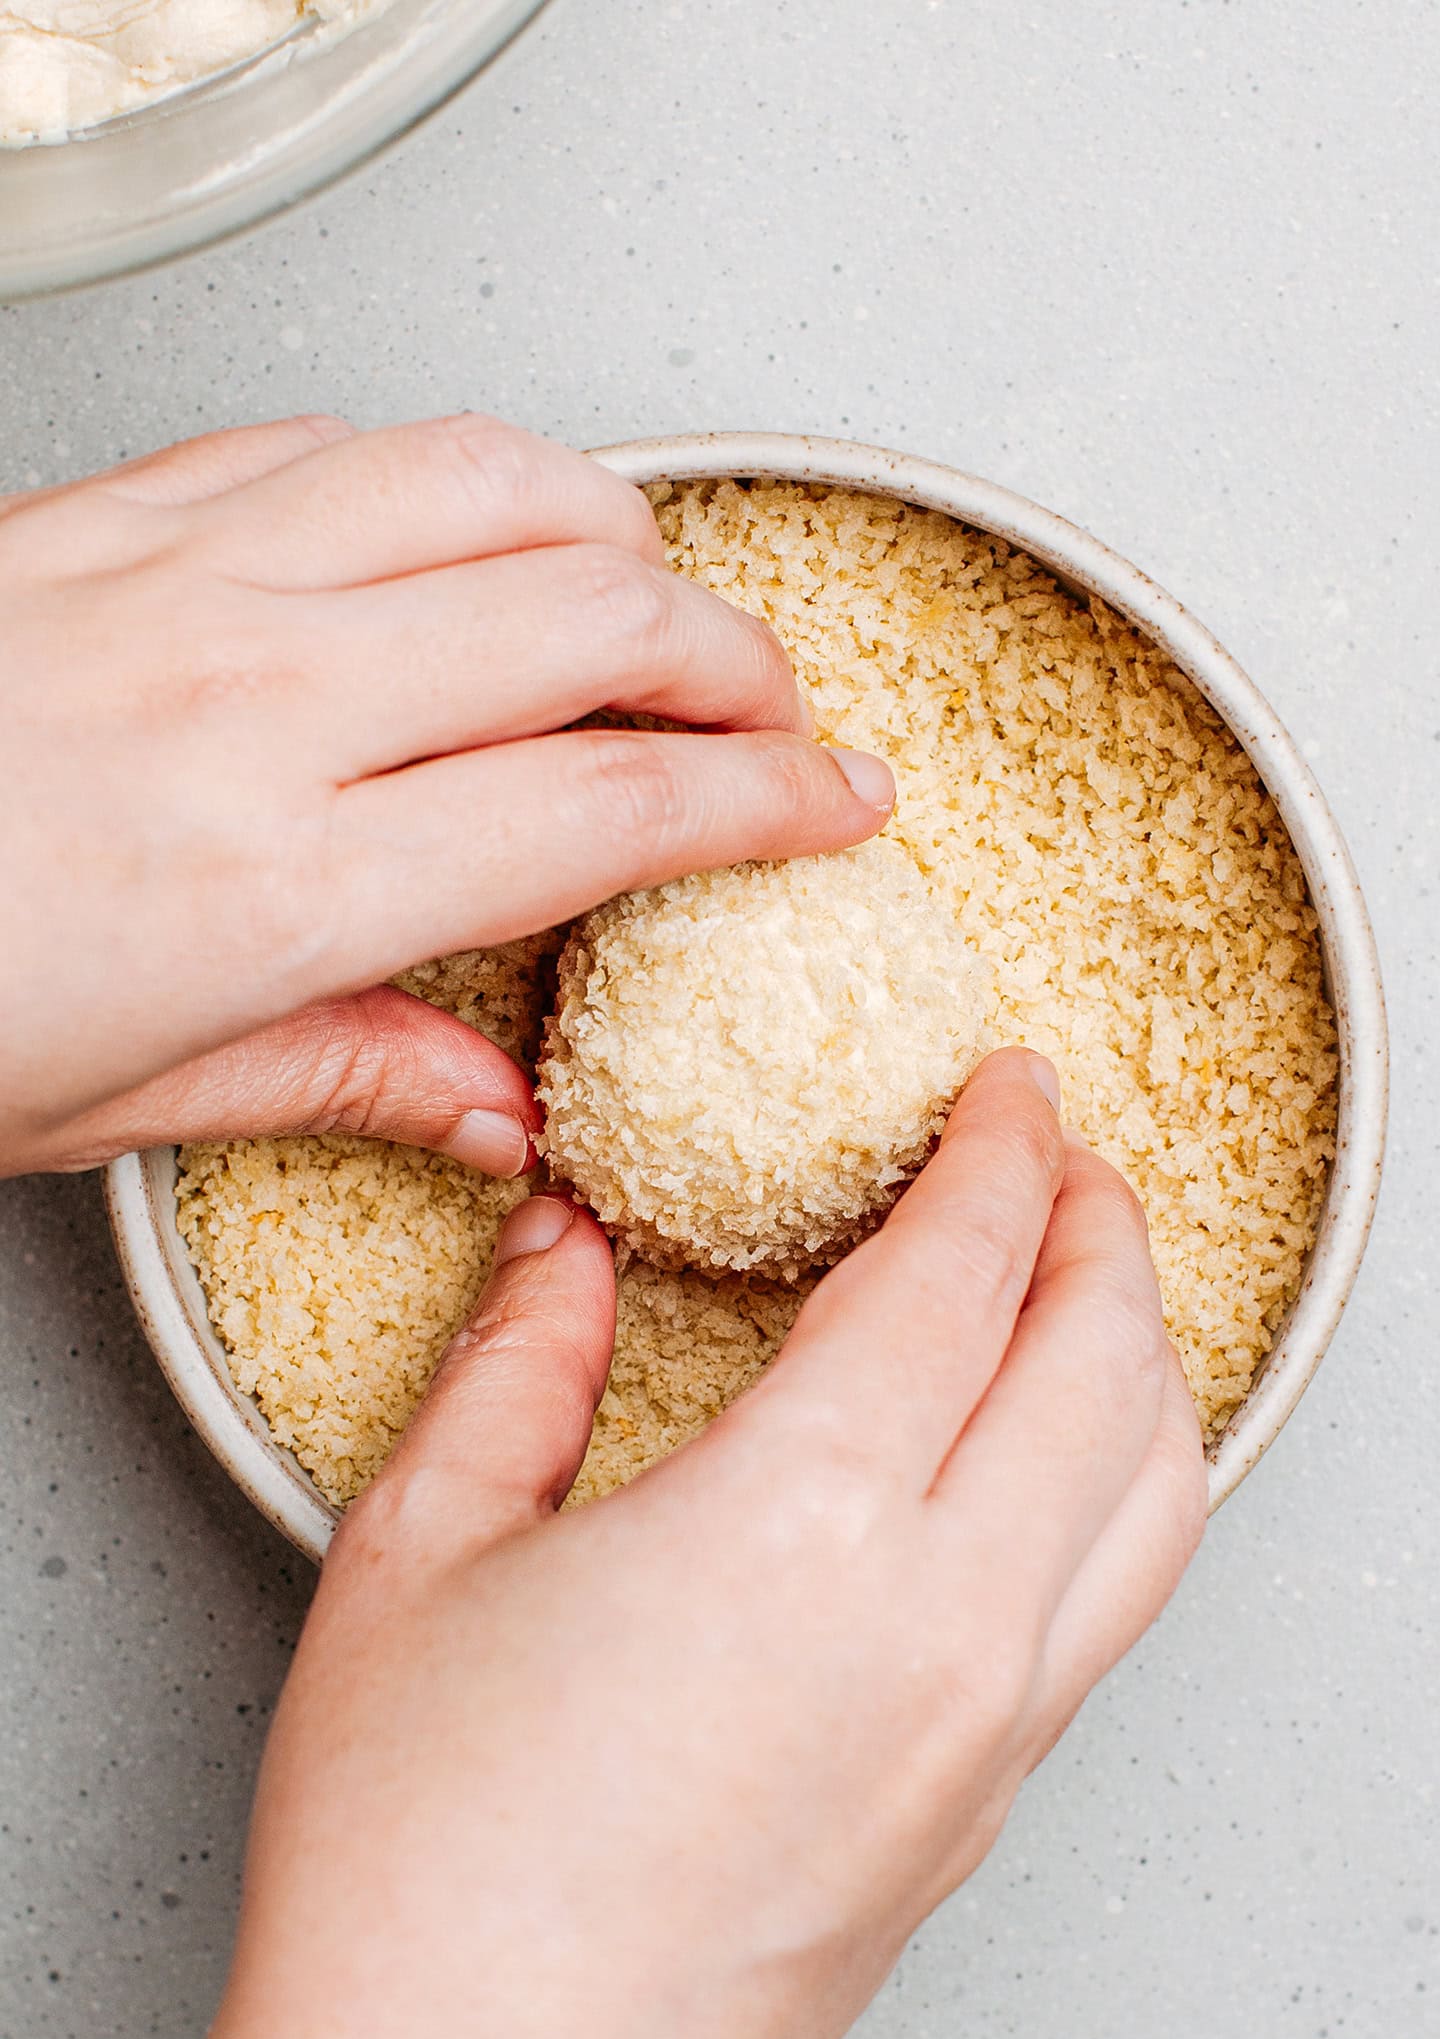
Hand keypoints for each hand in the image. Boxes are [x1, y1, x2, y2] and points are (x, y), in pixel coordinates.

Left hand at [0, 414, 892, 1175]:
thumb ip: (345, 1076)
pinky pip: (344, 444)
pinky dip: (457, 480)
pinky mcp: (120, 510)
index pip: (607, 808)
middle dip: (739, 661)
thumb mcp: (120, 1107)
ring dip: (624, 537)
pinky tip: (473, 530)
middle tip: (778, 717)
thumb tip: (495, 1112)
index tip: (839, 807)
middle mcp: (259, 702)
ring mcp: (189, 580)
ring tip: (662, 605)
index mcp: (279, 882)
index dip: (764, 803)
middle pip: (598, 618)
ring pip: (498, 484)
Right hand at [157, 1050, 1205, 2038]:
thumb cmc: (417, 1871)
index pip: (969, 1274)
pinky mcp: (980, 1821)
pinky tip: (1039, 1464)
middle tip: (1056, 1151)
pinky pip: (1114, 1607)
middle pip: (1111, 1363)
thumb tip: (564, 1251)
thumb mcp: (423, 1555)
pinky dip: (1119, 1483)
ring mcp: (985, 1738)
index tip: (1005, 1087)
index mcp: (804, 1527)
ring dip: (1139, 1354)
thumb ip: (517, 1364)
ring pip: (1158, 1494)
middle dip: (1104, 1222)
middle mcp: (942, 1628)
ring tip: (1081, 1284)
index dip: (1003, 1150)